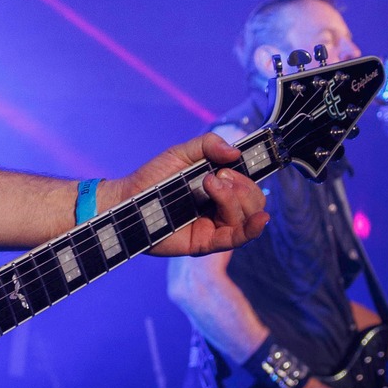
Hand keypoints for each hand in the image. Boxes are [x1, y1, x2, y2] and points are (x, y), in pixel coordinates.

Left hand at [103, 134, 267, 255]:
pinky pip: (237, 239)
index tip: (236, 165)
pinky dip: (252, 229)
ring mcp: (215, 225)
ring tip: (209, 185)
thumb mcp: (180, 153)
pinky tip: (259, 219)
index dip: (249, 174)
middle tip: (214, 177)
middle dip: (240, 185)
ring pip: (246, 217)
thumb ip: (208, 145)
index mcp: (220, 185)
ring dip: (233, 198)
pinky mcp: (207, 242)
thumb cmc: (153, 177)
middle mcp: (221, 206)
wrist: (128, 199)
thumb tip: (235, 151)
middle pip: (254, 200)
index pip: (250, 183)